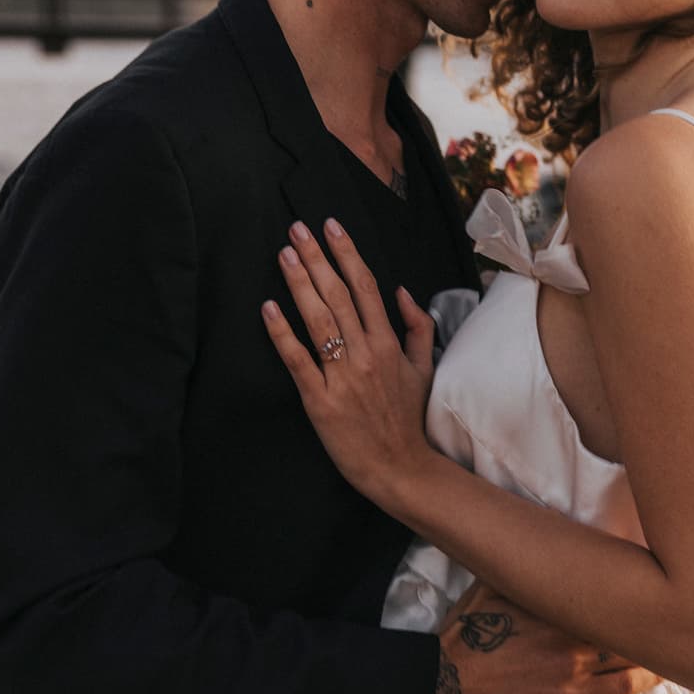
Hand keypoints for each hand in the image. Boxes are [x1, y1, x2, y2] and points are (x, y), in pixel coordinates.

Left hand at [262, 218, 435, 507]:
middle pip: (337, 294)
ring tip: (284, 255)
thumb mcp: (424, 369)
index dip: (346, 253)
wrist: (401, 467)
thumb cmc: (409, 419)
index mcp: (389, 343)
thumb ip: (417, 328)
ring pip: (318, 320)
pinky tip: (268, 308)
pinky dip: (282, 333)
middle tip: (296, 228)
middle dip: (316, 257)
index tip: (331, 226)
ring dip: (299, 283)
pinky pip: (298, 360)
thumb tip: (402, 292)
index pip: (365, 286)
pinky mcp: (320, 401)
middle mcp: (366, 353)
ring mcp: (343, 376)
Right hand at [429, 580, 661, 693]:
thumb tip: (543, 547)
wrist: (443, 687)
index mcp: (560, 622)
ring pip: (627, 684)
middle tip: (670, 639)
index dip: (639, 609)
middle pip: (631, 648)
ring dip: (652, 679)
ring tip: (666, 673)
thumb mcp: (493, 593)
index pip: (615, 612)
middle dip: (655, 644)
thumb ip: (525, 575)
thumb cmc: (467, 638)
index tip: (656, 603)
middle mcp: (572, 657)